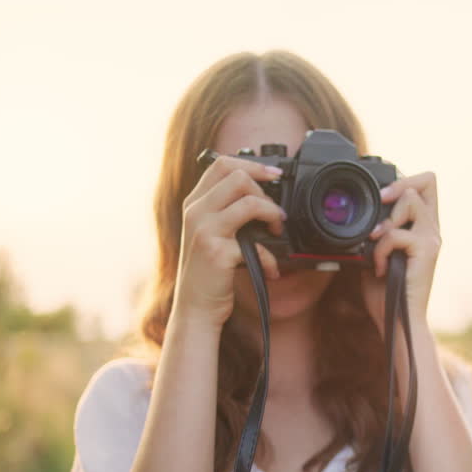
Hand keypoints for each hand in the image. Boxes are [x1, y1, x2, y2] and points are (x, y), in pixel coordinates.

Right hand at [173, 155, 284, 329]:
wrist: (195, 308)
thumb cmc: (210, 272)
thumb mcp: (211, 234)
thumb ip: (227, 211)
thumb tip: (263, 194)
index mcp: (194, 203)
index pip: (222, 164)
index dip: (252, 164)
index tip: (275, 175)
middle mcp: (195, 212)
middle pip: (237, 176)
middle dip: (266, 191)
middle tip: (276, 214)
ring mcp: (204, 230)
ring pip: (249, 201)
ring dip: (272, 215)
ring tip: (277, 233)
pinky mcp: (217, 252)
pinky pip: (257, 244)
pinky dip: (270, 258)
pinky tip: (271, 270)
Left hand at [361, 171, 440, 332]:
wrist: (399, 322)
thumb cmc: (387, 294)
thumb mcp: (376, 255)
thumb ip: (376, 235)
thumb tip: (360, 219)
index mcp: (423, 228)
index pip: (426, 185)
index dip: (405, 179)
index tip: (382, 197)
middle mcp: (432, 229)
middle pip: (427, 180)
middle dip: (396, 188)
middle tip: (379, 210)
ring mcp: (431, 239)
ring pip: (411, 199)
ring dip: (386, 219)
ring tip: (375, 243)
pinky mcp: (425, 251)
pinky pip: (395, 233)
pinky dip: (379, 249)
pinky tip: (378, 268)